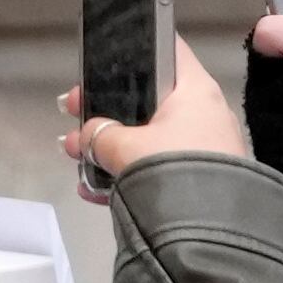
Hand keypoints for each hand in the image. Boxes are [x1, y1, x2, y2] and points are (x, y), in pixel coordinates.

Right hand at [58, 35, 247, 195]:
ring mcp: (203, 148)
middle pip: (148, 98)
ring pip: (147, 136)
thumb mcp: (123, 146)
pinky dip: (126, 174)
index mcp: (196, 90)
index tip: (96, 65)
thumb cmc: (171, 169)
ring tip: (76, 156)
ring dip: (110, 146)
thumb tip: (84, 136)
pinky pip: (155, 167)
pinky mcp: (198, 179)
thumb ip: (97, 134)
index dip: (130, 51)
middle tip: (72, 112)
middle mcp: (205, 113)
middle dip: (106, 109)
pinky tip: (94, 189)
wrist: (210, 232)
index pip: (167, 51)